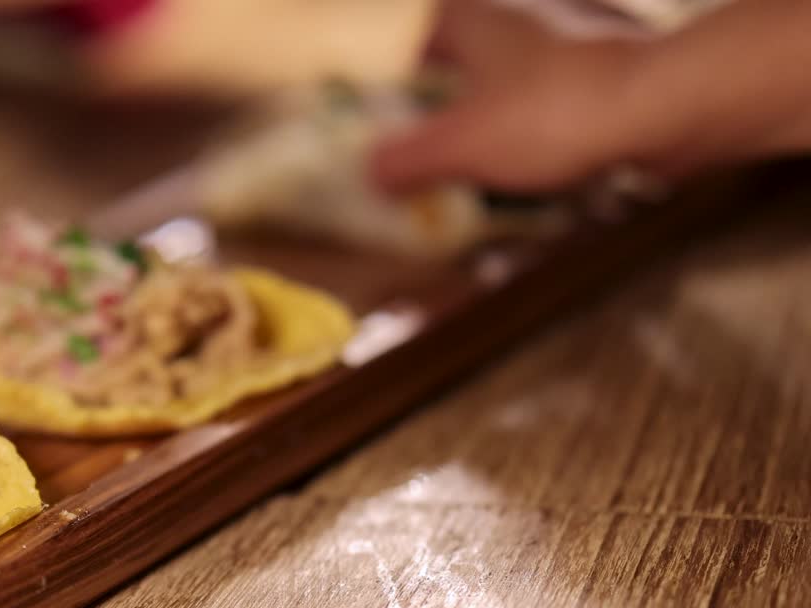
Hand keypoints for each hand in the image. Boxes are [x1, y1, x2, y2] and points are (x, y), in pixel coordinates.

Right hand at [372, 0, 810, 192]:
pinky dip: (518, 133)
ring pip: (496, 79)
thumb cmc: (559, 111)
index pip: (403, 32)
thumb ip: (407, 159)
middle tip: (399, 141)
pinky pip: (538, 104)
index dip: (377, 65)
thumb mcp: (463, 144)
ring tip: (450, 163)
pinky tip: (513, 168)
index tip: (356, 100)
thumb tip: (370, 173)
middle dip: (424, 99)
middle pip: (449, 56)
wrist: (668, 107)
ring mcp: (556, 43)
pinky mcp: (594, 75)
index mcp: (467, 20)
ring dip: (473, 117)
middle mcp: (511, 18)